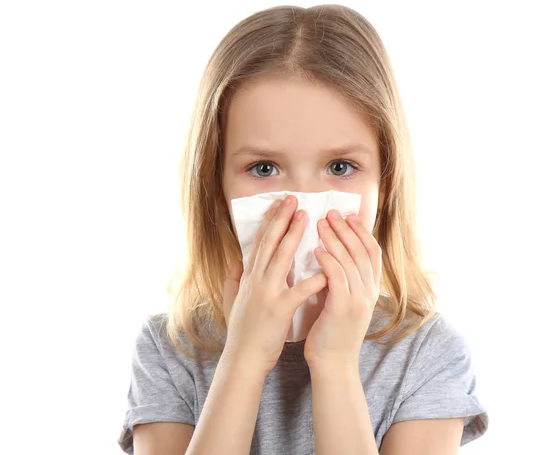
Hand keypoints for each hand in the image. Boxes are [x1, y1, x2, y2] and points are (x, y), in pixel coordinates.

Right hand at [222, 195, 327, 374]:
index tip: (278, 204)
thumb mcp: (233, 300)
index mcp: (249, 276)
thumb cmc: (242, 331)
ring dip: (294, 235)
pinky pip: (298, 290)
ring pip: (281, 257)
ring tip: (306, 217)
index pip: (260, 242)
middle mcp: (256, 279)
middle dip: (281, 219)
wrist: (243, 358)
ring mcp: (267, 293)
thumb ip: (234, 279)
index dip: (269, 221)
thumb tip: (238, 262)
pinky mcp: (280, 309)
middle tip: (293, 199)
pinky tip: (326, 267)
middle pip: (270, 242)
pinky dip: (313, 278)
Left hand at [304, 210, 381, 368]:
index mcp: (370, 289)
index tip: (349, 214)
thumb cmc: (333, 331)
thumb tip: (332, 254)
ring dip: (335, 239)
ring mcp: (358, 300)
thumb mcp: (345, 301)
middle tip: (332, 212)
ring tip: (321, 223)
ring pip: (350, 260)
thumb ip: (343, 279)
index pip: (372, 252)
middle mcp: (368, 292)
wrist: (333, 363)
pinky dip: (328, 261)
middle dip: (347, 229)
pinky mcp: (344, 308)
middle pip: (362, 251)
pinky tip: (317, 249)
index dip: (362, 231)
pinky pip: (337, 278)